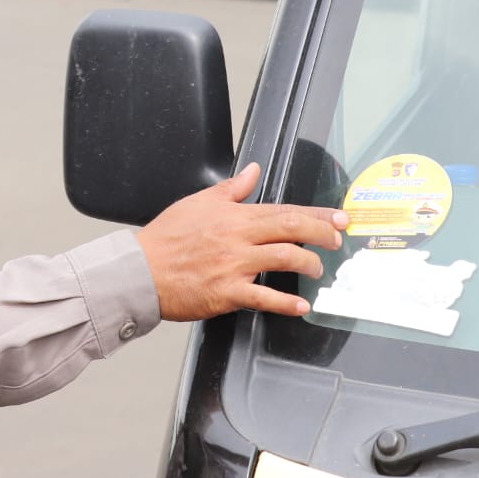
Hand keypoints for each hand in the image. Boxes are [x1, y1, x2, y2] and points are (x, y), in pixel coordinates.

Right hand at [135, 163, 348, 320]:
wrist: (140, 270)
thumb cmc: (166, 238)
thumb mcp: (199, 202)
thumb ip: (232, 188)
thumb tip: (253, 171)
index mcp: (234, 216)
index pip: (284, 210)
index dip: (316, 214)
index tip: (338, 217)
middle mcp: (238, 238)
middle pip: (291, 230)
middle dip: (321, 234)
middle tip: (337, 240)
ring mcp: (233, 266)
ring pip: (283, 259)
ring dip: (308, 264)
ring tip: (318, 270)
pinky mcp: (226, 293)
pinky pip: (263, 297)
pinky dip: (286, 303)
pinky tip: (301, 306)